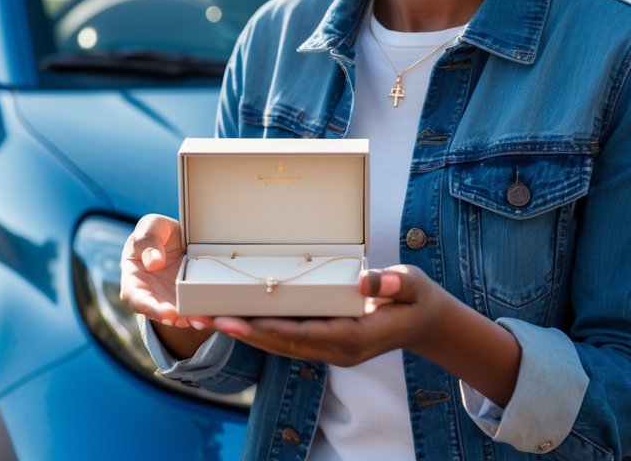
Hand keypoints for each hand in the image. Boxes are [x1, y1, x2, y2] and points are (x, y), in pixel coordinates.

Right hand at [119, 213, 210, 330]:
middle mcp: (154, 297)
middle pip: (163, 315)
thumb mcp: (150, 228)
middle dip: (177, 320)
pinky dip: (208, 313)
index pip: (137, 299)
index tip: (168, 313)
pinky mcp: (193, 301)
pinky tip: (217, 312)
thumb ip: (148, 241)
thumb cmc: (157, 234)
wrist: (178, 239)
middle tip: (191, 319)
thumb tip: (154, 264)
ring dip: (195, 319)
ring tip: (206, 318)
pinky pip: (199, 310)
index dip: (151, 308)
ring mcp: (174, 302)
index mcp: (134, 281)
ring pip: (183, 317)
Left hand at [211, 265, 445, 365]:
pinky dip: (262, 331)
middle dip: (243, 332)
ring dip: (246, 333)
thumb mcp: (413, 286)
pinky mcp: (327, 342)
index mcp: (355, 337)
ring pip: (281, 345)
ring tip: (210, 318)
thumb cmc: (416, 299)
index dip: (266, 329)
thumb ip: (394, 284)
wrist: (425, 322)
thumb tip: (366, 282)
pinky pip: (288, 340)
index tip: (236, 320)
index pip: (302, 336)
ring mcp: (331, 349)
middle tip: (206, 318)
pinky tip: (240, 319)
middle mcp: (338, 349)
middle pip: (282, 345)